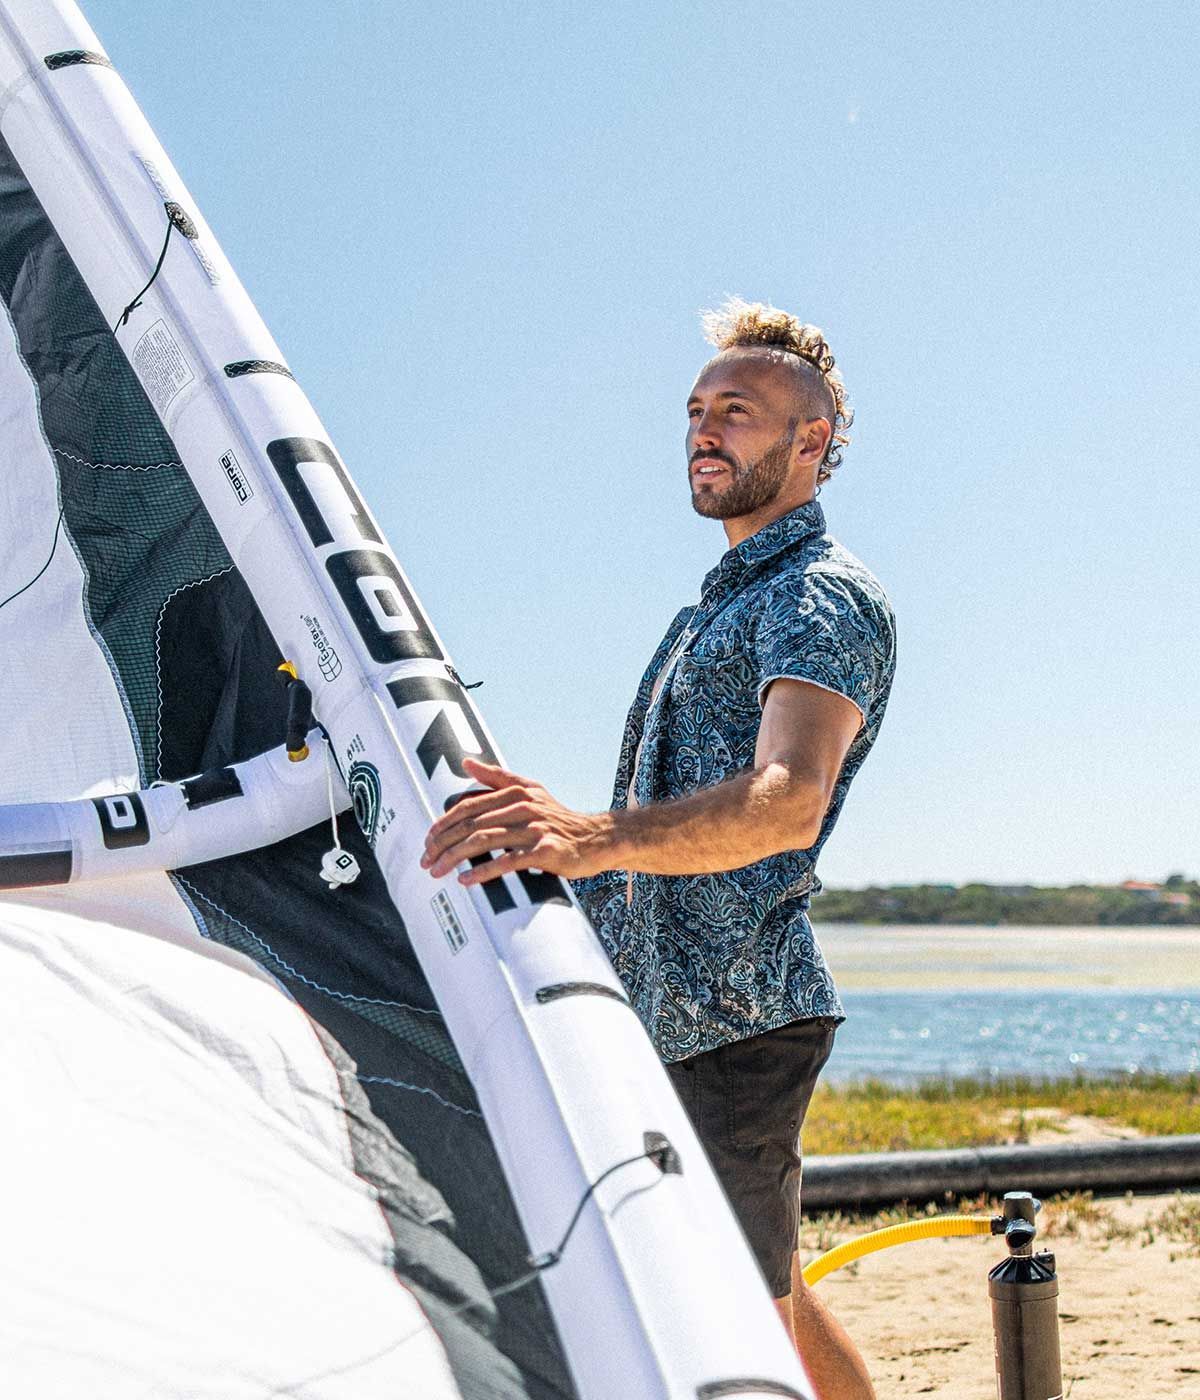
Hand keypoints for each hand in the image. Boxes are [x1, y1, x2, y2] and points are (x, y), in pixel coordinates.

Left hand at [420, 757, 614, 885]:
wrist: (597, 839)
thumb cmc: (558, 818)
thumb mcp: (531, 790)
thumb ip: (497, 777)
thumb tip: (466, 761)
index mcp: (516, 792)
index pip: (468, 805)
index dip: (443, 823)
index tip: (427, 841)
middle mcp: (523, 806)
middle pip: (472, 824)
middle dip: (443, 843)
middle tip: (425, 861)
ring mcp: (535, 828)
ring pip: (485, 840)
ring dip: (456, 857)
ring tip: (437, 871)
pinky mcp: (545, 851)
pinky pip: (508, 861)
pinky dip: (483, 871)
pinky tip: (466, 880)